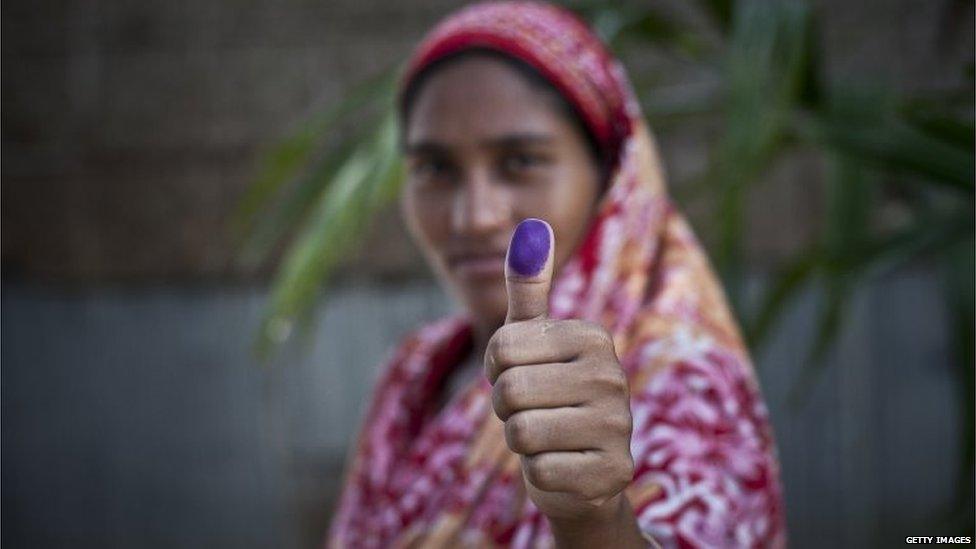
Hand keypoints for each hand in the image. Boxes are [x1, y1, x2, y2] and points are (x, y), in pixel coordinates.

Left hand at [485, 218, 634, 521]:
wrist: (581, 471)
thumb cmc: (549, 394)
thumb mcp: (534, 339)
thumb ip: (529, 287)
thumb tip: (532, 224)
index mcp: (592, 336)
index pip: (501, 347)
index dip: (496, 369)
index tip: (524, 376)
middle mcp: (613, 376)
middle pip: (509, 391)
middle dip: (506, 409)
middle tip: (535, 412)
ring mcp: (618, 426)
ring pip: (521, 432)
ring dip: (522, 442)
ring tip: (548, 438)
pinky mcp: (613, 472)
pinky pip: (540, 471)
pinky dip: (540, 474)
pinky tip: (564, 466)